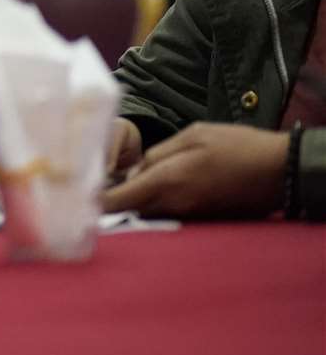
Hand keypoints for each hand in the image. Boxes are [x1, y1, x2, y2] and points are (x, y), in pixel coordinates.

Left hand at [102, 122, 287, 218]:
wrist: (280, 170)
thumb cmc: (236, 146)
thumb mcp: (193, 136)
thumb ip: (159, 154)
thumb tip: (137, 169)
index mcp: (167, 181)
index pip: (121, 199)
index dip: (96, 201)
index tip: (75, 198)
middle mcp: (175, 204)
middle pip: (131, 209)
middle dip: (112, 202)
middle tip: (91, 188)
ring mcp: (190, 214)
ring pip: (150, 212)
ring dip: (135, 203)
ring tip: (118, 187)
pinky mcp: (203, 218)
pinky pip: (171, 213)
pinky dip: (157, 205)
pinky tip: (154, 189)